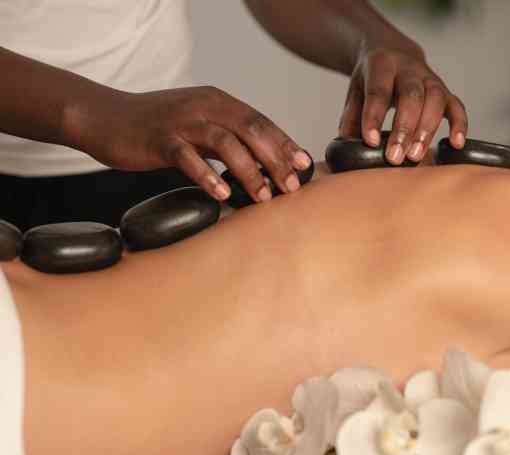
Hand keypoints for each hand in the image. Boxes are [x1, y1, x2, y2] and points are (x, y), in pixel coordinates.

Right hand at [69, 86, 312, 200]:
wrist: (104, 118)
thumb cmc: (157, 128)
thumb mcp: (198, 127)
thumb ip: (227, 141)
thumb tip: (262, 166)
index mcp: (218, 102)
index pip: (261, 121)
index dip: (285, 144)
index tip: (304, 166)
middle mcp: (205, 106)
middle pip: (251, 130)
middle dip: (276, 159)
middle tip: (292, 187)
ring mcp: (182, 121)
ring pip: (225, 142)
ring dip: (249, 171)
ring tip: (264, 196)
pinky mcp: (159, 138)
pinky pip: (188, 157)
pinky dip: (207, 175)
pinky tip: (222, 194)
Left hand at [339, 44, 467, 163]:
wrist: (392, 52)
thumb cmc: (372, 79)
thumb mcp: (355, 90)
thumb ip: (352, 117)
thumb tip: (348, 148)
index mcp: (382, 65)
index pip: (378, 91)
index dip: (374, 117)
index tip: (371, 142)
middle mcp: (409, 68)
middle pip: (411, 96)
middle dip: (404, 128)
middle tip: (395, 157)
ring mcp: (430, 78)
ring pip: (435, 99)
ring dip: (427, 130)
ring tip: (415, 156)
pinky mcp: (445, 90)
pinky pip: (456, 105)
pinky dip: (459, 124)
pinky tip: (456, 144)